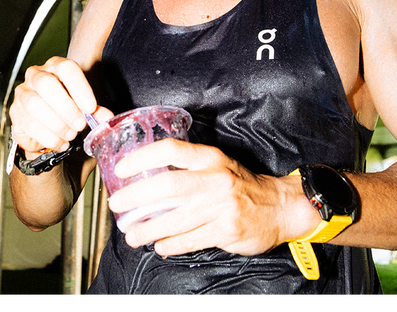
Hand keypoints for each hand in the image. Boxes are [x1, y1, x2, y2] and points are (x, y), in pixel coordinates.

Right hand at [10, 57, 112, 153]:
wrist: (46, 122)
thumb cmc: (66, 106)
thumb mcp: (83, 105)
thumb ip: (95, 111)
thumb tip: (106, 118)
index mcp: (56, 66)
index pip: (66, 68)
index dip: (79, 87)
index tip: (90, 107)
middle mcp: (36, 75)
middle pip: (45, 84)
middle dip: (65, 108)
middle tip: (80, 125)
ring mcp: (22, 93)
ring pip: (34, 105)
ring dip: (56, 124)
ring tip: (70, 135)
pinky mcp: (15, 113)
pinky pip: (27, 124)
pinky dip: (47, 137)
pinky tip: (60, 142)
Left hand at [108, 139, 316, 256]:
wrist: (279, 206)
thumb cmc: (240, 184)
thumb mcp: (217, 165)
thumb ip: (188, 167)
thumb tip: (148, 176)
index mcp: (209, 157)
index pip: (170, 150)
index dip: (142, 157)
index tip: (122, 168)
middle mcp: (215, 179)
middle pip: (168, 186)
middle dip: (136, 197)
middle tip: (117, 204)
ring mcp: (221, 206)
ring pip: (175, 219)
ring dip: (148, 229)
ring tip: (132, 234)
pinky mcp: (227, 230)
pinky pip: (190, 240)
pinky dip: (170, 244)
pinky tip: (160, 245)